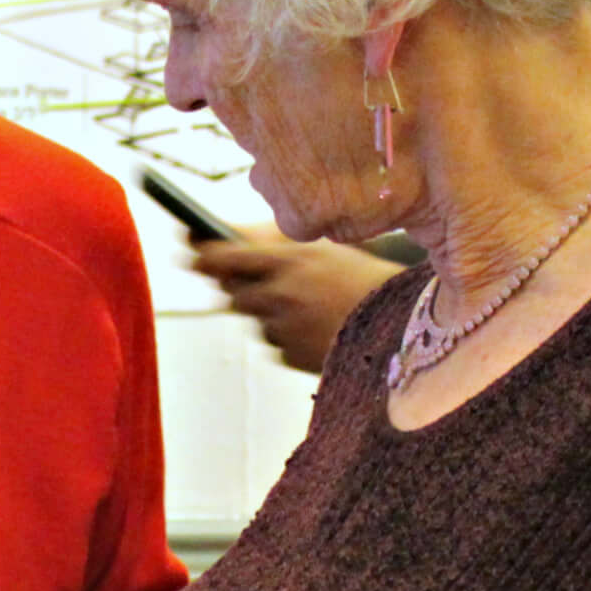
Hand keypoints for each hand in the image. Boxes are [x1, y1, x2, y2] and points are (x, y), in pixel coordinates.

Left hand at [190, 230, 398, 373]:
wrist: (401, 324)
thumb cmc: (358, 279)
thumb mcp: (319, 247)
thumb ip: (269, 241)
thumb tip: (218, 235)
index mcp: (288, 261)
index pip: (223, 257)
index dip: (201, 253)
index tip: (190, 248)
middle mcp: (280, 295)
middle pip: (231, 291)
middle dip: (239, 283)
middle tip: (259, 274)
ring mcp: (283, 329)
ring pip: (252, 317)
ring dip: (266, 308)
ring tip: (308, 300)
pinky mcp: (289, 356)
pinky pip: (271, 340)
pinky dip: (284, 332)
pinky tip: (315, 323)